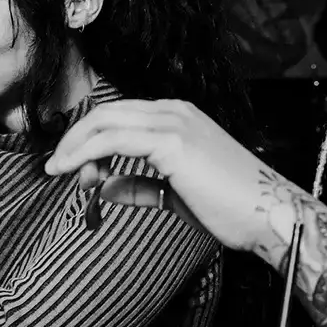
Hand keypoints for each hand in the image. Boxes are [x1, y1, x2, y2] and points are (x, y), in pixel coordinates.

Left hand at [45, 99, 266, 250]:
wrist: (269, 215)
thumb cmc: (230, 207)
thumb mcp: (175, 193)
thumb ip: (139, 186)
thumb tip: (103, 187)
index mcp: (178, 116)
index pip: (119, 117)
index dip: (90, 141)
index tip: (76, 172)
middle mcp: (174, 111)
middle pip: (106, 113)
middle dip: (75, 140)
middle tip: (57, 169)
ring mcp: (173, 122)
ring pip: (104, 122)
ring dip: (75, 147)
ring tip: (61, 173)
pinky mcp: (171, 141)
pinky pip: (113, 139)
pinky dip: (86, 152)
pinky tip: (74, 172)